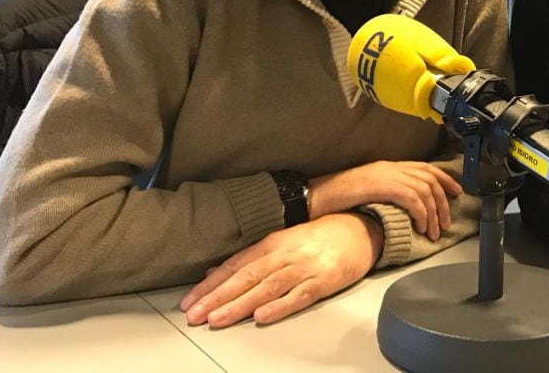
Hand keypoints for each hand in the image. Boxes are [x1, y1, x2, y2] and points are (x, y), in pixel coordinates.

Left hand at [180, 212, 383, 327]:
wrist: (359, 229)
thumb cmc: (318, 238)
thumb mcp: (281, 242)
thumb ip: (250, 259)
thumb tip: (215, 272)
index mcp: (271, 244)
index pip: (234, 265)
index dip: (210, 284)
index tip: (189, 301)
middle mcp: (284, 254)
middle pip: (246, 277)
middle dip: (218, 297)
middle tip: (194, 315)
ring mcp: (304, 268)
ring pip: (267, 288)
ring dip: (240, 304)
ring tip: (217, 319)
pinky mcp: (324, 281)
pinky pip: (299, 296)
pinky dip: (279, 307)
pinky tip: (262, 317)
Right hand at [308, 160, 461, 239]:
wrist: (318, 195)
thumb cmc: (338, 198)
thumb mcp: (369, 192)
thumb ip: (389, 194)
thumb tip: (408, 209)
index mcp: (389, 167)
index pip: (425, 168)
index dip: (445, 179)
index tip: (457, 192)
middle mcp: (391, 167)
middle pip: (429, 179)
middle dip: (442, 202)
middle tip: (445, 223)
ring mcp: (387, 175)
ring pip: (424, 190)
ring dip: (433, 213)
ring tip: (432, 232)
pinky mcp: (383, 185)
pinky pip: (412, 198)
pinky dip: (421, 213)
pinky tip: (420, 226)